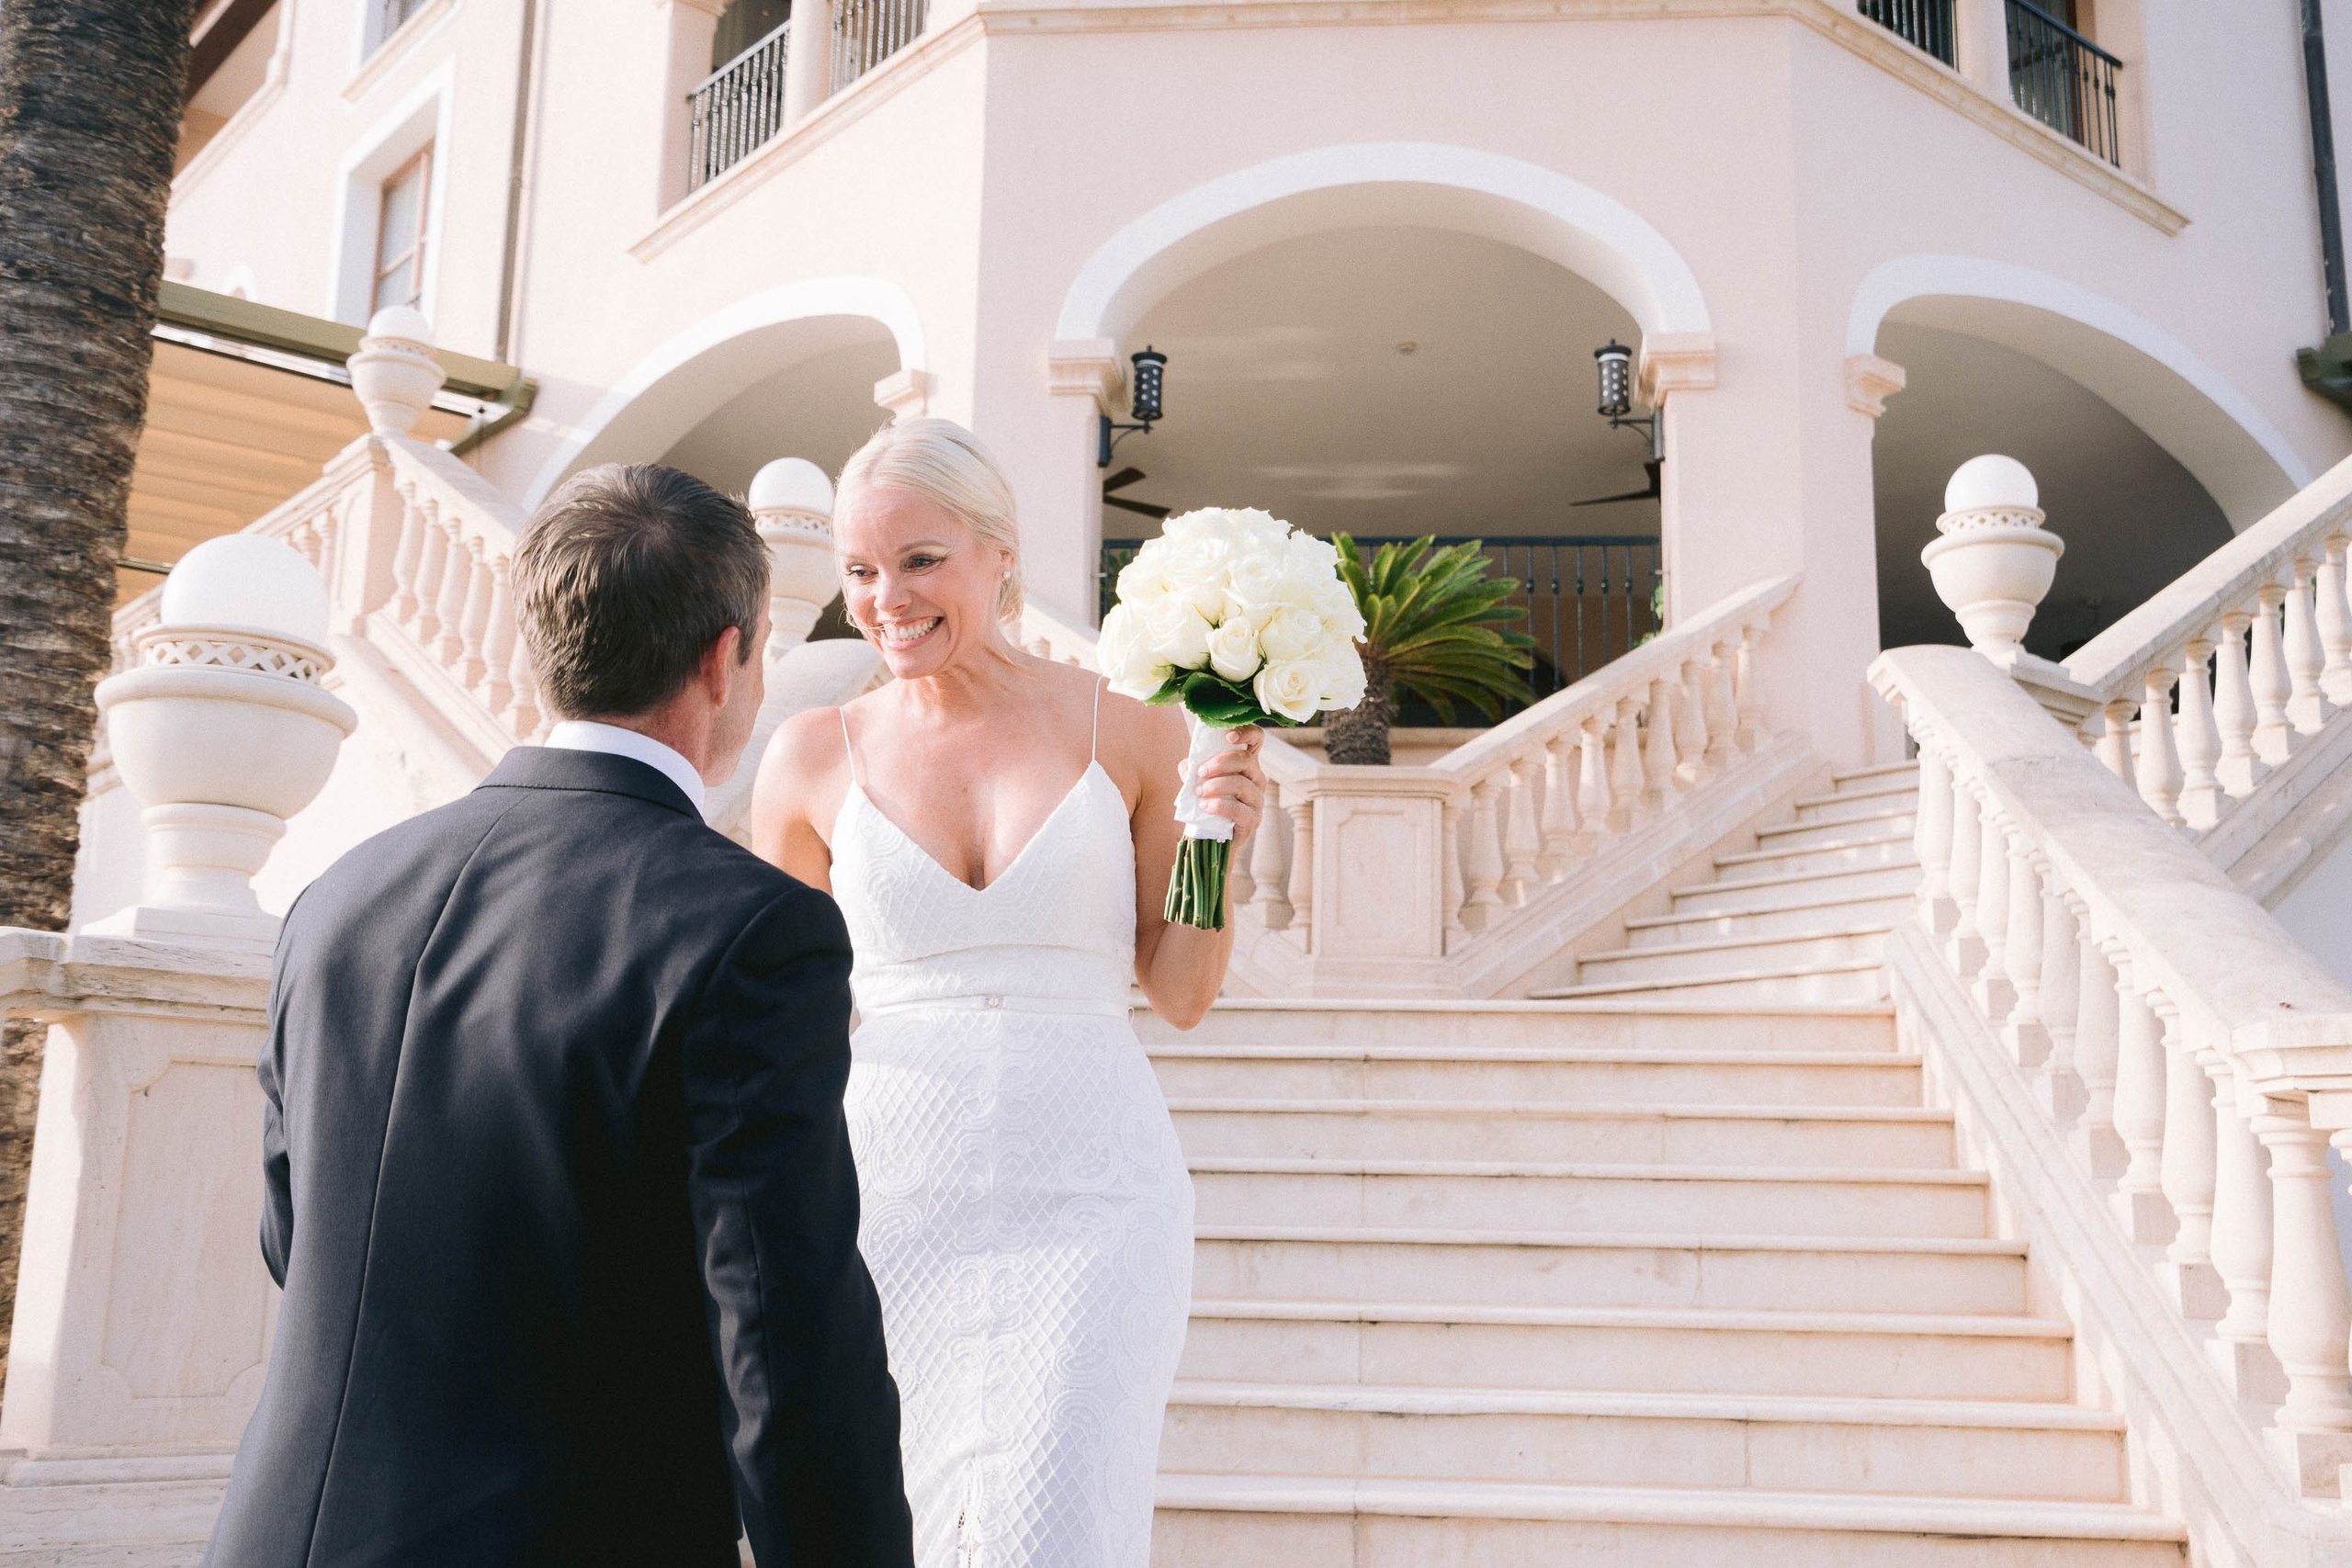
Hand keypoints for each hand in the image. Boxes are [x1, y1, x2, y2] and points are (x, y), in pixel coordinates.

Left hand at [1195, 725, 1265, 847]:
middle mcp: (1257, 778)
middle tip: (1200, 772)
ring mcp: (1257, 800)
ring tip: (1199, 792)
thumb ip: (1191, 769)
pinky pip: (1239, 810)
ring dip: (1217, 786)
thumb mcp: (1196, 780)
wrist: (1209, 835)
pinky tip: (1205, 807)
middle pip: (1246, 760)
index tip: (1228, 737)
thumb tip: (1189, 767)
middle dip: (1220, 763)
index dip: (1247, 732)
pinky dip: (1220, 806)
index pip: (1256, 739)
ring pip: (1242, 784)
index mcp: (1246, 763)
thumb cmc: (1206, 801)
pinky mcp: (1253, 820)